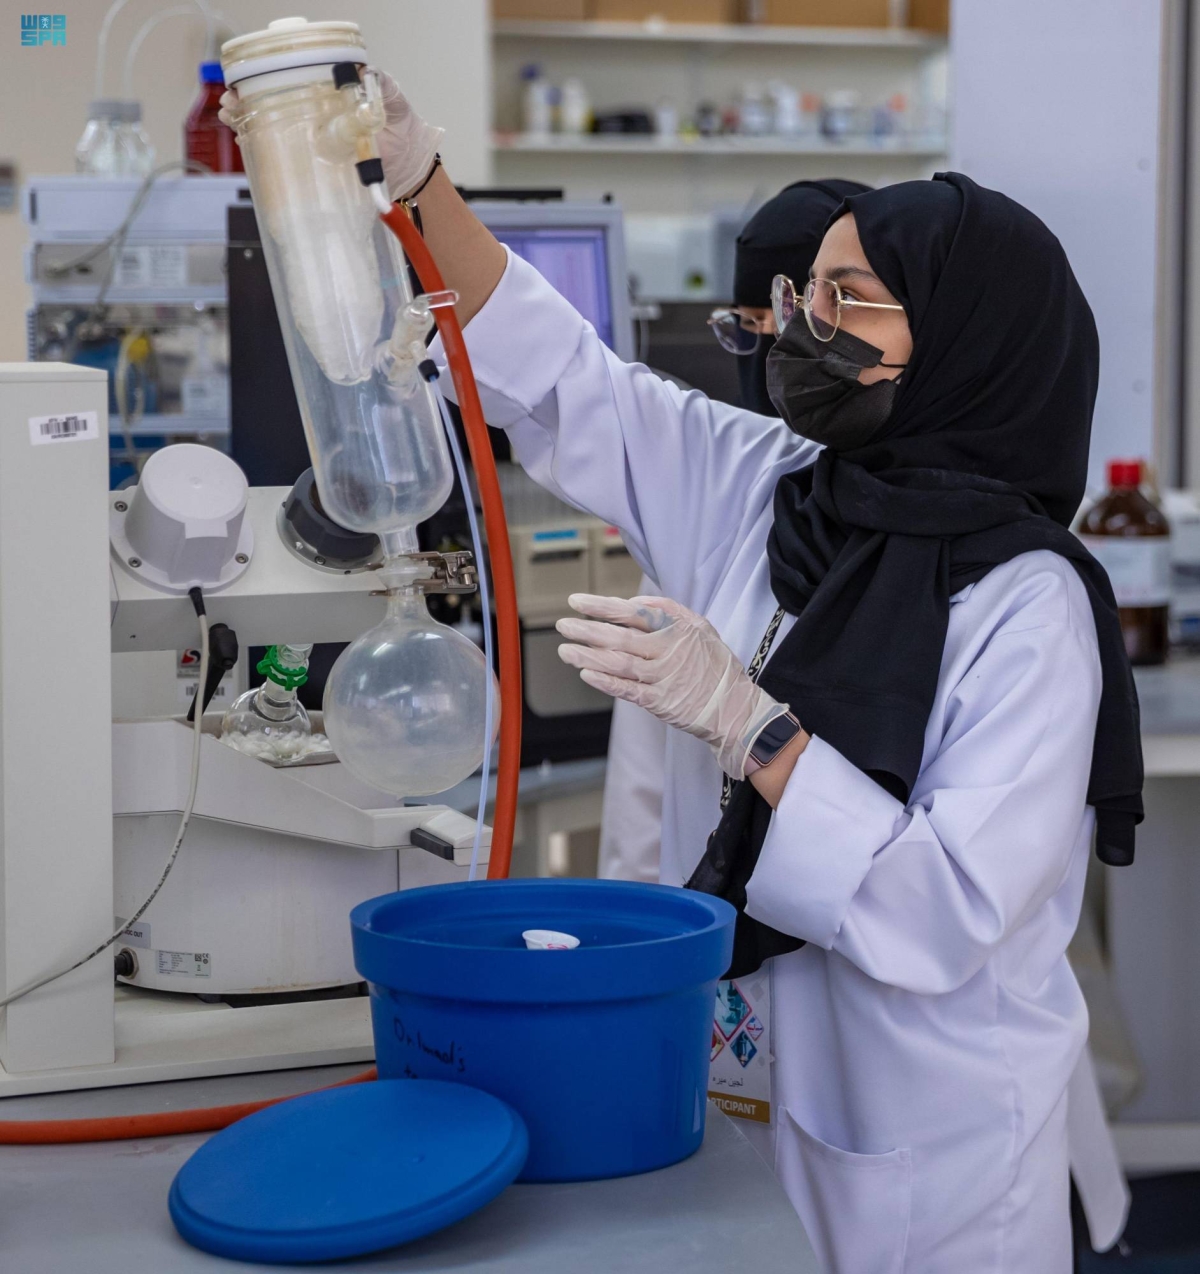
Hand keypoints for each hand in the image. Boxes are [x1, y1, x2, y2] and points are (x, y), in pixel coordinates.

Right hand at [218, 72, 442, 200]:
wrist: (411, 167)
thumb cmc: (403, 127)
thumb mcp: (392, 99)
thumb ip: (382, 86)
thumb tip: (368, 72)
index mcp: (329, 89)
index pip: (291, 73)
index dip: (265, 72)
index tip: (247, 75)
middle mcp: (317, 109)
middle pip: (271, 96)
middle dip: (245, 95)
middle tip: (231, 98)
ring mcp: (315, 135)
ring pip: (271, 122)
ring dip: (246, 117)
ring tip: (231, 115)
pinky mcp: (318, 160)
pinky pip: (285, 152)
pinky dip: (262, 145)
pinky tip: (246, 140)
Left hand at [557, 594, 790, 780]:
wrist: (736, 707)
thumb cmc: (715, 665)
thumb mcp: (700, 627)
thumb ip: (668, 610)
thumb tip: (634, 601)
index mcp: (675, 629)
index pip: (632, 612)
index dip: (601, 606)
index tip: (576, 602)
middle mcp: (667, 651)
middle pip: (619, 638)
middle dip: (586, 630)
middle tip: (561, 625)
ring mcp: (663, 678)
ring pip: (619, 664)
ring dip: (588, 657)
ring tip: (564, 650)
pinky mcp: (660, 703)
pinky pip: (628, 691)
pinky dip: (605, 682)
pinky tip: (585, 674)